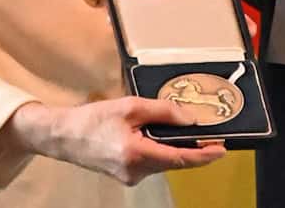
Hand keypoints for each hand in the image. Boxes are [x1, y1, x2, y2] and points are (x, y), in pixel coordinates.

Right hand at [3, 98, 225, 184]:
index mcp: (137, 154)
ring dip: (172, 148)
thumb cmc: (93, 118)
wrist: (63, 136)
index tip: (221, 150)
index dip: (204, 156)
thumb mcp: (130, 106)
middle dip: (190, 149)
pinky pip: (150, 163)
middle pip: (173, 161)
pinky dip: (158, 150)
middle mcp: (136, 171)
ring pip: (162, 162)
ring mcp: (130, 177)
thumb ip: (162, 111)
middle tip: (207, 136)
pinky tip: (153, 136)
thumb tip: (190, 119)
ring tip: (177, 130)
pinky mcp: (126, 176)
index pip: (180, 159)